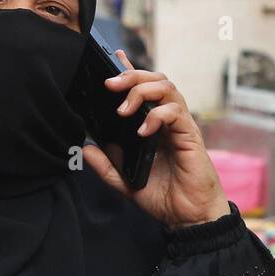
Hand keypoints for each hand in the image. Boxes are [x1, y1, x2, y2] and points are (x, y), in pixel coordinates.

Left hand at [82, 51, 229, 227]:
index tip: (113, 58)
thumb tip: (85, 148)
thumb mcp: (125, 182)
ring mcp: (180, 126)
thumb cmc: (164, 198)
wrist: (187, 218)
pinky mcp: (190, 135)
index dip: (130, 70)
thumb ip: (106, 166)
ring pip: (167, 88)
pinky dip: (156, 115)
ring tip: (123, 109)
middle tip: (111, 85)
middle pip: (156, 79)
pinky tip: (143, 130)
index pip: (143, 89)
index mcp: (153, 126)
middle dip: (132, 75)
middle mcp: (167, 121)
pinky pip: (175, 112)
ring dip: (142, 91)